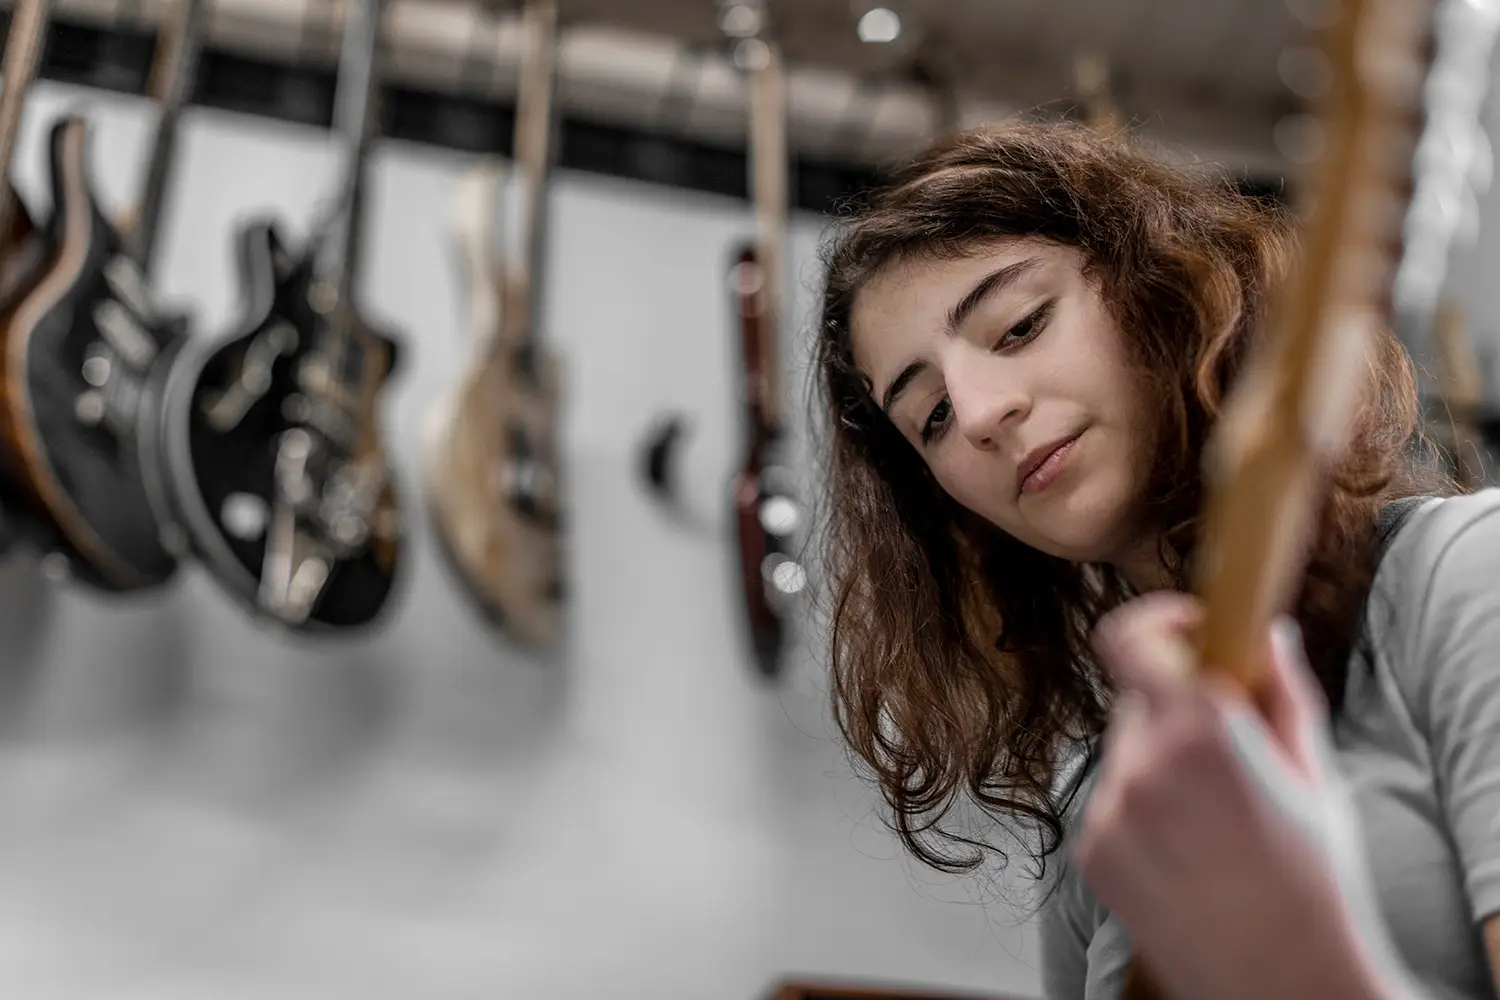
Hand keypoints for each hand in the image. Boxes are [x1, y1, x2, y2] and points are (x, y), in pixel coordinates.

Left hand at [1072, 593, 1409, 999]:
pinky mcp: (1090, 850)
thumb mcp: (1314, 778)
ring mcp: (1109, 811)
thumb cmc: (1313, 886)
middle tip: (1224, 750)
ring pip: (1125, 752)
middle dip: (1176, 709)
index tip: (1186, 629)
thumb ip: (1283, 696)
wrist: (1281, 984)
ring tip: (1212, 819)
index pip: (1131, 639)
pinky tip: (1186, 852)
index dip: (1156, 621)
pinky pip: (1111, 801)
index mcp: (1203, 733)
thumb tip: (1268, 637)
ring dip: (1158, 763)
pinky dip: (1140, 810)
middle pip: (1139, 699)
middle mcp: (1143, 764)